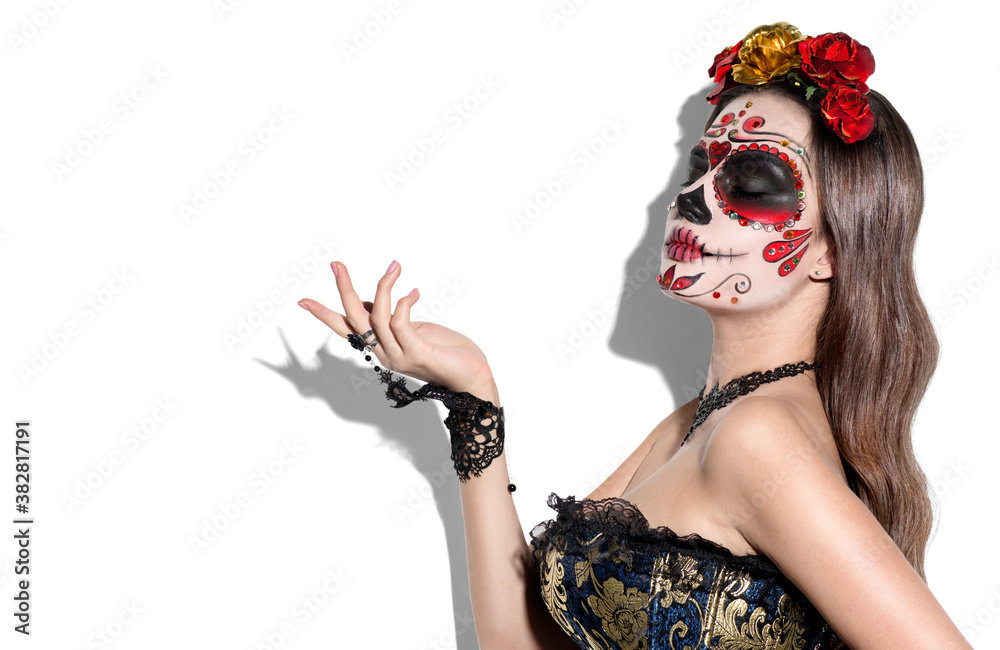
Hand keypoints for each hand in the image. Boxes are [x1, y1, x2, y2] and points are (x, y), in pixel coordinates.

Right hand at [298, 260, 496, 397]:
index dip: (325, 314)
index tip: (303, 300)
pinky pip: (401, 322)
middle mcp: (385, 353)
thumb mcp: (415, 330)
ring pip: (377, 317)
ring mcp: (400, 355)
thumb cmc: (448, 351)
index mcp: (381, 348)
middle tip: (337, 264)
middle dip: (344, 289)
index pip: (346, 329)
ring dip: (383, 287)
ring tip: (394, 267)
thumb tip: (375, 301)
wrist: (473, 376)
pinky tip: (413, 292)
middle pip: (355, 319)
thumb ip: (393, 319)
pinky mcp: (418, 352)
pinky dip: (403, 302)